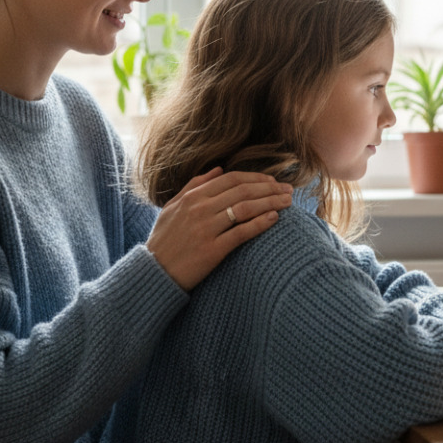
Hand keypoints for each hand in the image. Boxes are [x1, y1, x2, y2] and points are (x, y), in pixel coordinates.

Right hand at [147, 168, 292, 289]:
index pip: (231, 179)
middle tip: (288, 190)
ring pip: (245, 208)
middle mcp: (199, 209)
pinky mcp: (211, 250)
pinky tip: (274, 218)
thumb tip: (219, 169)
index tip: (273, 181)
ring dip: (270, 202)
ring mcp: (205, 229)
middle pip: (242, 191)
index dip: (256, 178)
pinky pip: (240, 233)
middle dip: (269, 188)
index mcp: (192, 197)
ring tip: (287, 202)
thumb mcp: (172, 207)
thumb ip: (194, 185)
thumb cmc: (164, 240)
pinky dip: (259, 224)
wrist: (153, 273)